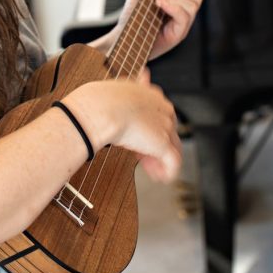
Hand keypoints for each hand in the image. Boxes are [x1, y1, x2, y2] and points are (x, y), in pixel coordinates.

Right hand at [65, 79, 181, 183]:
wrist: (101, 109)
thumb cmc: (99, 101)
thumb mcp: (112, 96)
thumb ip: (117, 101)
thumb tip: (109, 103)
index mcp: (152, 95)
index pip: (159, 114)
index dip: (150, 129)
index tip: (139, 138)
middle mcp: (163, 109)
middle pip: (167, 132)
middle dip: (155, 146)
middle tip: (143, 158)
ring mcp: (165, 127)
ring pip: (171, 147)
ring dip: (159, 160)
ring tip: (150, 170)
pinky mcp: (163, 145)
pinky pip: (173, 163)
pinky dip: (167, 172)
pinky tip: (160, 178)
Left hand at [114, 0, 202, 60]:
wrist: (122, 38)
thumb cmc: (131, 20)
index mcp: (174, 3)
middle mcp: (180, 13)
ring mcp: (181, 24)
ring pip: (193, 4)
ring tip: (158, 4)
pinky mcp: (178, 34)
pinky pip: (186, 17)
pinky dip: (175, 8)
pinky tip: (161, 7)